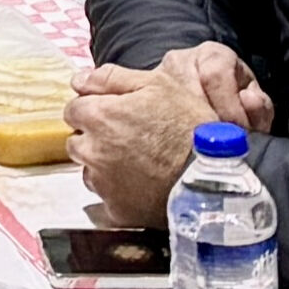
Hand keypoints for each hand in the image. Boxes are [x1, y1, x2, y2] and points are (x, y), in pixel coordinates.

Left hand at [65, 46, 253, 220]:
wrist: (215, 175)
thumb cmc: (190, 126)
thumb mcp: (158, 85)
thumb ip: (111, 78)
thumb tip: (79, 80)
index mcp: (99, 116)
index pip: (73, 110)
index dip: (94, 110)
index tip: (114, 115)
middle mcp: (93, 151)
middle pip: (78, 142)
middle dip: (95, 139)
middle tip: (129, 139)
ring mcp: (103, 183)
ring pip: (90, 171)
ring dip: (104, 166)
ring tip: (139, 163)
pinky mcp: (117, 210)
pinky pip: (107, 198)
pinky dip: (119, 192)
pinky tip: (143, 184)